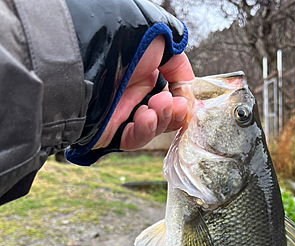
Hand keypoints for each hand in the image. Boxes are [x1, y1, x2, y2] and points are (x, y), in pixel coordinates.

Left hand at [94, 35, 193, 150]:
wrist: (88, 55)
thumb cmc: (120, 38)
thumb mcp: (160, 39)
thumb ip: (179, 64)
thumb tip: (188, 89)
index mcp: (145, 72)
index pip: (172, 96)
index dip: (182, 102)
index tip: (185, 101)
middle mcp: (134, 93)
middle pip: (165, 116)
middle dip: (175, 112)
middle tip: (174, 104)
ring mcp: (122, 113)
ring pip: (153, 129)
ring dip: (162, 119)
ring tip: (158, 106)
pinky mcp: (109, 131)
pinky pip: (133, 140)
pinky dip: (145, 131)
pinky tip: (146, 117)